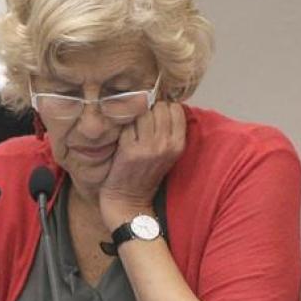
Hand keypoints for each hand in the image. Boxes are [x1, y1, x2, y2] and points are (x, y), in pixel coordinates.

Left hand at [99, 101, 185, 228]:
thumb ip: (167, 129)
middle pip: (159, 106)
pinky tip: (122, 137)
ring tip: (131, 128)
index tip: (153, 114)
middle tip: (139, 121)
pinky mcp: (129, 149)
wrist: (128, 200)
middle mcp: (166, 144)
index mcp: (178, 144)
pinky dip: (122, 126)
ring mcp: (148, 147)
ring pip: (143, 112)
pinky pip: (126, 124)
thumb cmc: (145, 173)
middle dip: (148, 108)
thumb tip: (162, 100)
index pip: (175, 108)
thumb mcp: (166, 152)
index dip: (162, 107)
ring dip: (134, 115)